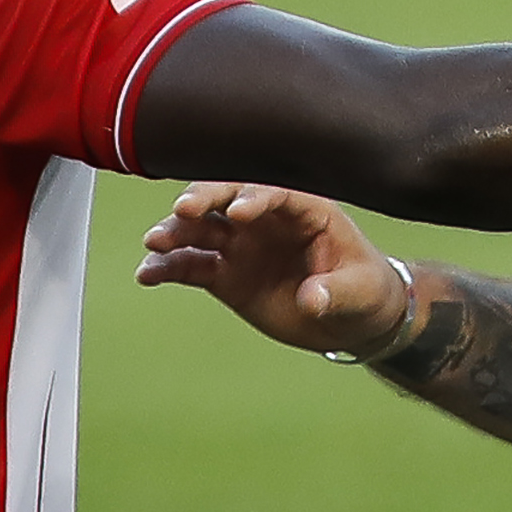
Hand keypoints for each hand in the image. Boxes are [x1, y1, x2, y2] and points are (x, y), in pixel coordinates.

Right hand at [133, 182, 413, 355]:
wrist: (348, 318)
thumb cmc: (363, 290)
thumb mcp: (360, 292)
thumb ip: (336, 292)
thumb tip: (312, 298)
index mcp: (304, 209)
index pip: (274, 193)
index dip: (254, 197)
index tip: (238, 211)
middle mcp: (265, 219)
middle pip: (227, 198)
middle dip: (204, 200)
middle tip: (183, 210)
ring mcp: (241, 244)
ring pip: (201, 229)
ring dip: (176, 232)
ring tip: (155, 244)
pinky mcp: (224, 273)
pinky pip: (190, 265)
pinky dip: (168, 268)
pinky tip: (147, 275)